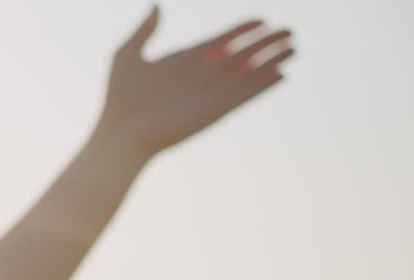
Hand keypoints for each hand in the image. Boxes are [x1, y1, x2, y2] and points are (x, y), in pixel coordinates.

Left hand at [96, 7, 294, 160]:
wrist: (122, 133)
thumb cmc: (119, 98)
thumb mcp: (127, 55)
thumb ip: (144, 30)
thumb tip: (156, 6)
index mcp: (186, 61)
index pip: (222, 41)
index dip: (242, 30)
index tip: (261, 20)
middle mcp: (203, 75)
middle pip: (242, 54)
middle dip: (266, 43)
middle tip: (289, 32)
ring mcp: (212, 92)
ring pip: (249, 72)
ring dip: (272, 60)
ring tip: (294, 48)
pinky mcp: (217, 108)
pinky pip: (245, 93)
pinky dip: (263, 83)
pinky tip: (281, 73)